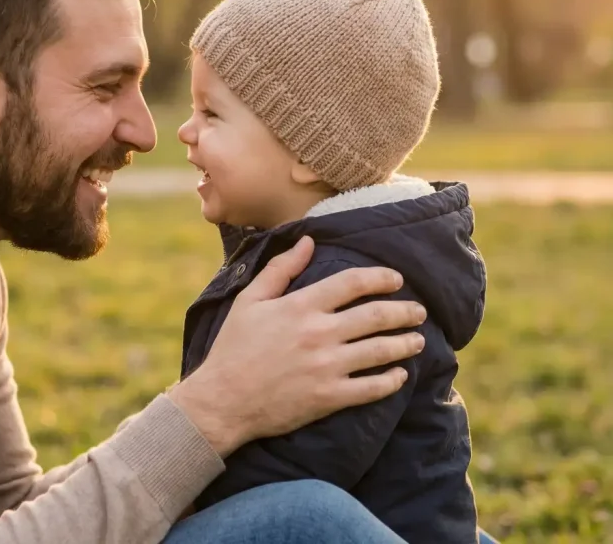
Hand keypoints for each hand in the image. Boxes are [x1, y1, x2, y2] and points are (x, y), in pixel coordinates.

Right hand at [168, 236, 425, 455]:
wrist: (223, 400)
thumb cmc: (233, 347)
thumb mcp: (249, 300)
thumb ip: (280, 269)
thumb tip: (309, 241)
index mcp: (300, 306)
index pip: (352, 283)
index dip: (380, 278)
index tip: (396, 280)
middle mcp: (319, 333)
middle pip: (375, 316)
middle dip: (404, 311)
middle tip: (418, 311)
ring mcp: (327, 366)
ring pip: (380, 350)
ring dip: (405, 343)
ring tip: (418, 341)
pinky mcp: (330, 397)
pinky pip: (372, 388)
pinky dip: (392, 380)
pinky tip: (401, 375)